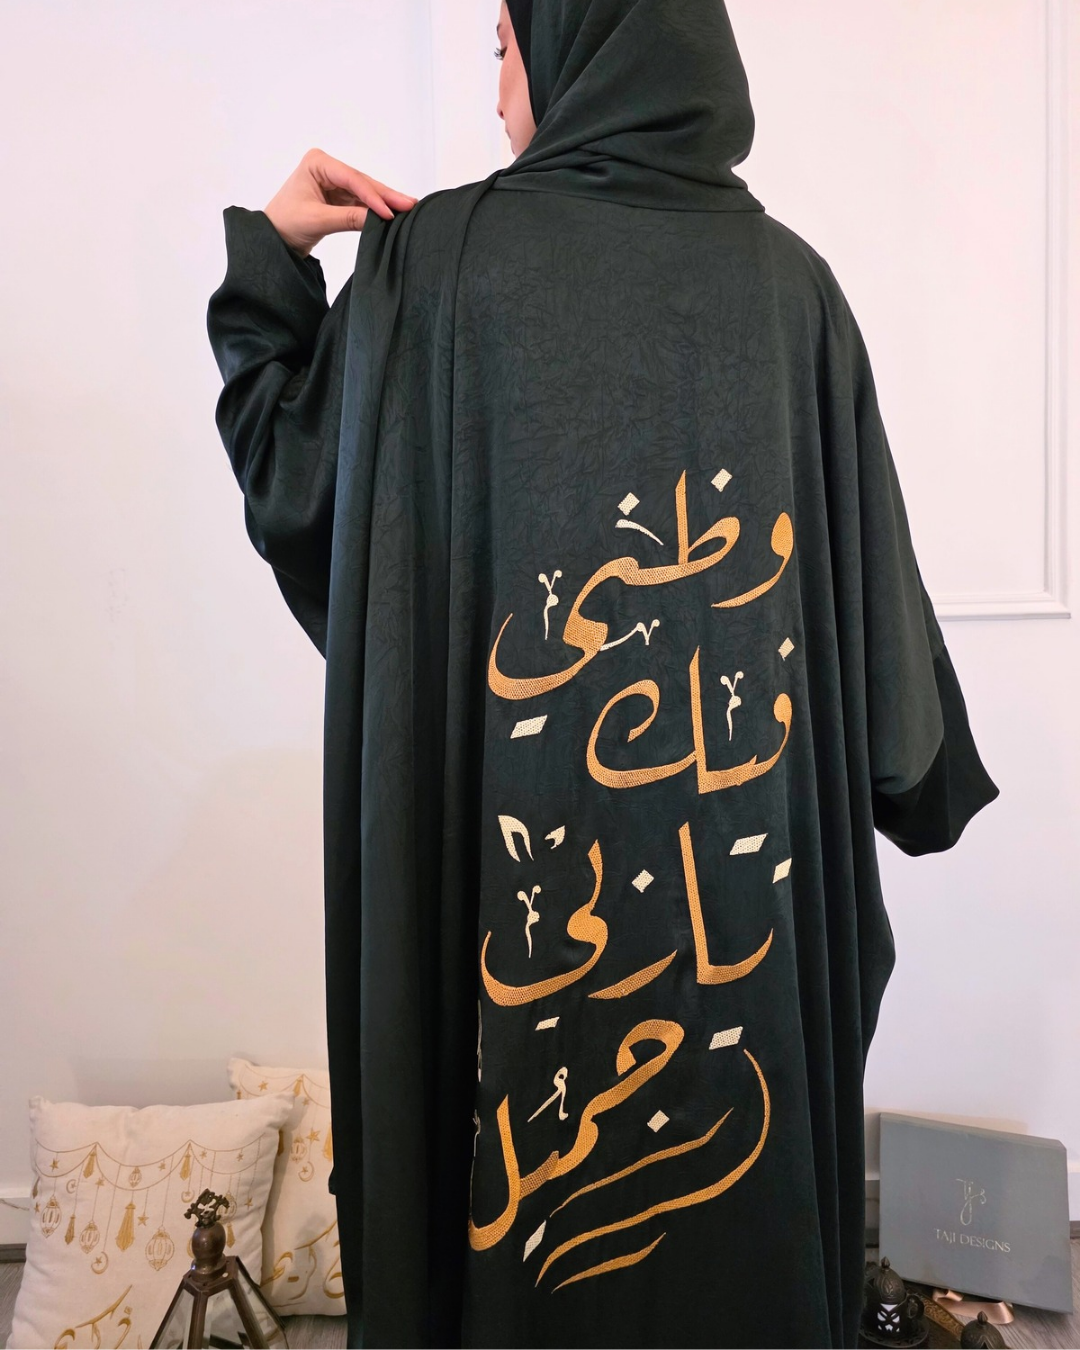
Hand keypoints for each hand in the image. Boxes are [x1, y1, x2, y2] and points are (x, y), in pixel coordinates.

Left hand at [263, 147, 417, 256]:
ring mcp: (334, 182)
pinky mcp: (339, 197)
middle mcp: (327, 168)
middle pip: (362, 183)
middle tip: (410, 203)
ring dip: (384, 202)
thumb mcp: (317, 221)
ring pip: (365, 192)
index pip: (351, 179)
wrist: (274, 240)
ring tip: (408, 207)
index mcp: (317, 163)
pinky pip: (361, 203)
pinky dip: (375, 210)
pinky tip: (393, 213)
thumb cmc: (285, 224)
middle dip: (385, 195)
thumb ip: (348, 219)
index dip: (372, 196)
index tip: (389, 212)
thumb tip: (378, 220)